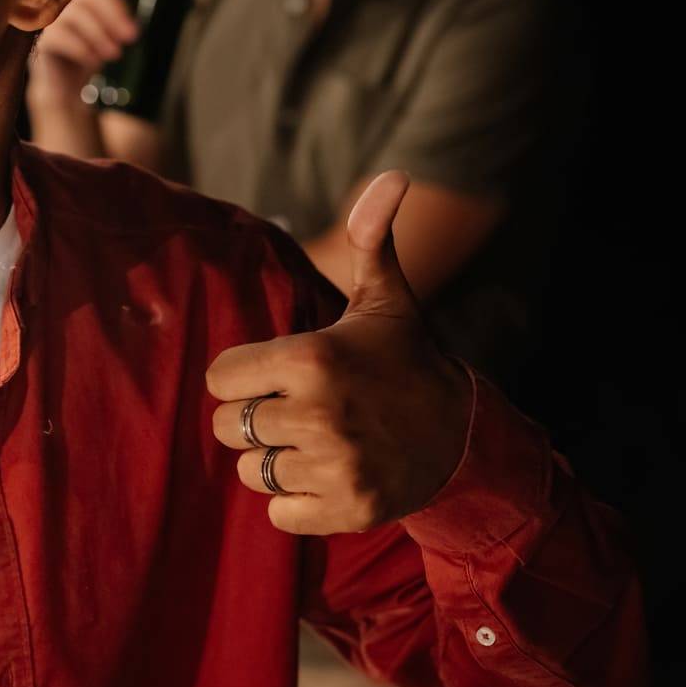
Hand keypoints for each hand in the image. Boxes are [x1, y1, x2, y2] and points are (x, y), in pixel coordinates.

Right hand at [27, 0, 142, 99]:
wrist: (66, 83)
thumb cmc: (90, 49)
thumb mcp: (108, 29)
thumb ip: (117, 15)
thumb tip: (129, 24)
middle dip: (114, 12)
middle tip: (131, 35)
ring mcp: (48, 16)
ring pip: (75, 14)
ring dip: (100, 34)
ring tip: (115, 52)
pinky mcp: (40, 38)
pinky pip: (60, 36)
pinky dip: (82, 48)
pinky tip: (94, 60)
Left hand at [206, 171, 472, 533]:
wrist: (466, 439)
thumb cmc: (406, 361)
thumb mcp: (385, 299)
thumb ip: (370, 237)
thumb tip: (394, 173)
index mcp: (311, 358)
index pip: (219, 377)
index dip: (243, 375)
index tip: (279, 374)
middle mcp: (318, 414)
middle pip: (226, 426)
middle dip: (253, 418)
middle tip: (298, 409)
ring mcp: (333, 466)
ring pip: (249, 470)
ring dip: (272, 460)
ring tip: (313, 441)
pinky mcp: (344, 510)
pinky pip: (276, 512)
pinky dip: (293, 502)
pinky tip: (326, 475)